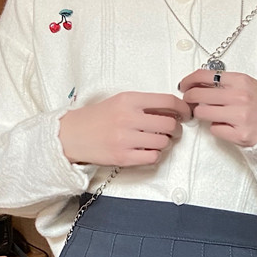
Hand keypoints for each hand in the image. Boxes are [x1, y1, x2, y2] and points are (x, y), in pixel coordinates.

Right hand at [58, 91, 191, 167]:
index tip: (185, 114)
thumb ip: (144, 104)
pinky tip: (147, 151)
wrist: (72, 135)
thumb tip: (172, 111)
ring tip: (155, 141)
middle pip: (168, 124)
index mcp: (129, 100)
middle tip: (171, 131)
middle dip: (175, 129)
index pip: (167, 101)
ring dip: (164, 143)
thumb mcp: (120, 101)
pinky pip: (152, 157)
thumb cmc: (97, 118)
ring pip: (162, 142)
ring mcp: (126, 139)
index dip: (182, 109)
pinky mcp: (123, 157)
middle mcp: (128, 118)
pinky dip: (154, 155)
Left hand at [178, 68, 256, 147]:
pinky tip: (226, 126)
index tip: (184, 85)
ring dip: (202, 114)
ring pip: (202, 113)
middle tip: (189, 101)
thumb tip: (199, 83)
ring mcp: (239, 117)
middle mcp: (239, 97)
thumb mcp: (248, 85)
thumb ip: (226, 83)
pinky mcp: (238, 135)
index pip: (204, 76)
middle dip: (189, 98)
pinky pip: (214, 130)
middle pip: (198, 95)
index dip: (189, 80)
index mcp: (240, 80)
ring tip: (210, 114)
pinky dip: (217, 128)